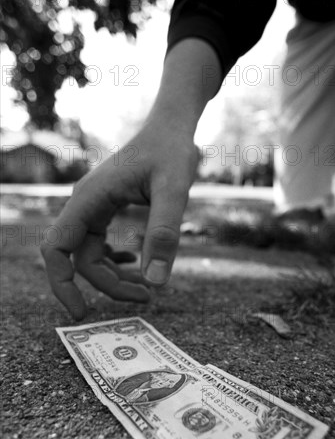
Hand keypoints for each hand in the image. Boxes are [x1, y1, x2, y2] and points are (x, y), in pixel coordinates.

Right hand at [41, 124, 198, 319]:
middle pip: (78, 260)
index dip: (61, 284)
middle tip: (146, 297)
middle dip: (107, 284)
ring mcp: (93, 207)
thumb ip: (164, 233)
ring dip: (114, 276)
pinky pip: (99, 245)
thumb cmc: (171, 149)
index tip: (81, 312)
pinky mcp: (105, 209)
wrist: (171, 126)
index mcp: (89, 199)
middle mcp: (84, 205)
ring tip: (148, 287)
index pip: (56, 249)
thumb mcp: (174, 190)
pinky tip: (135, 264)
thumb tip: (156, 283)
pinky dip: (115, 261)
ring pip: (90, 255)